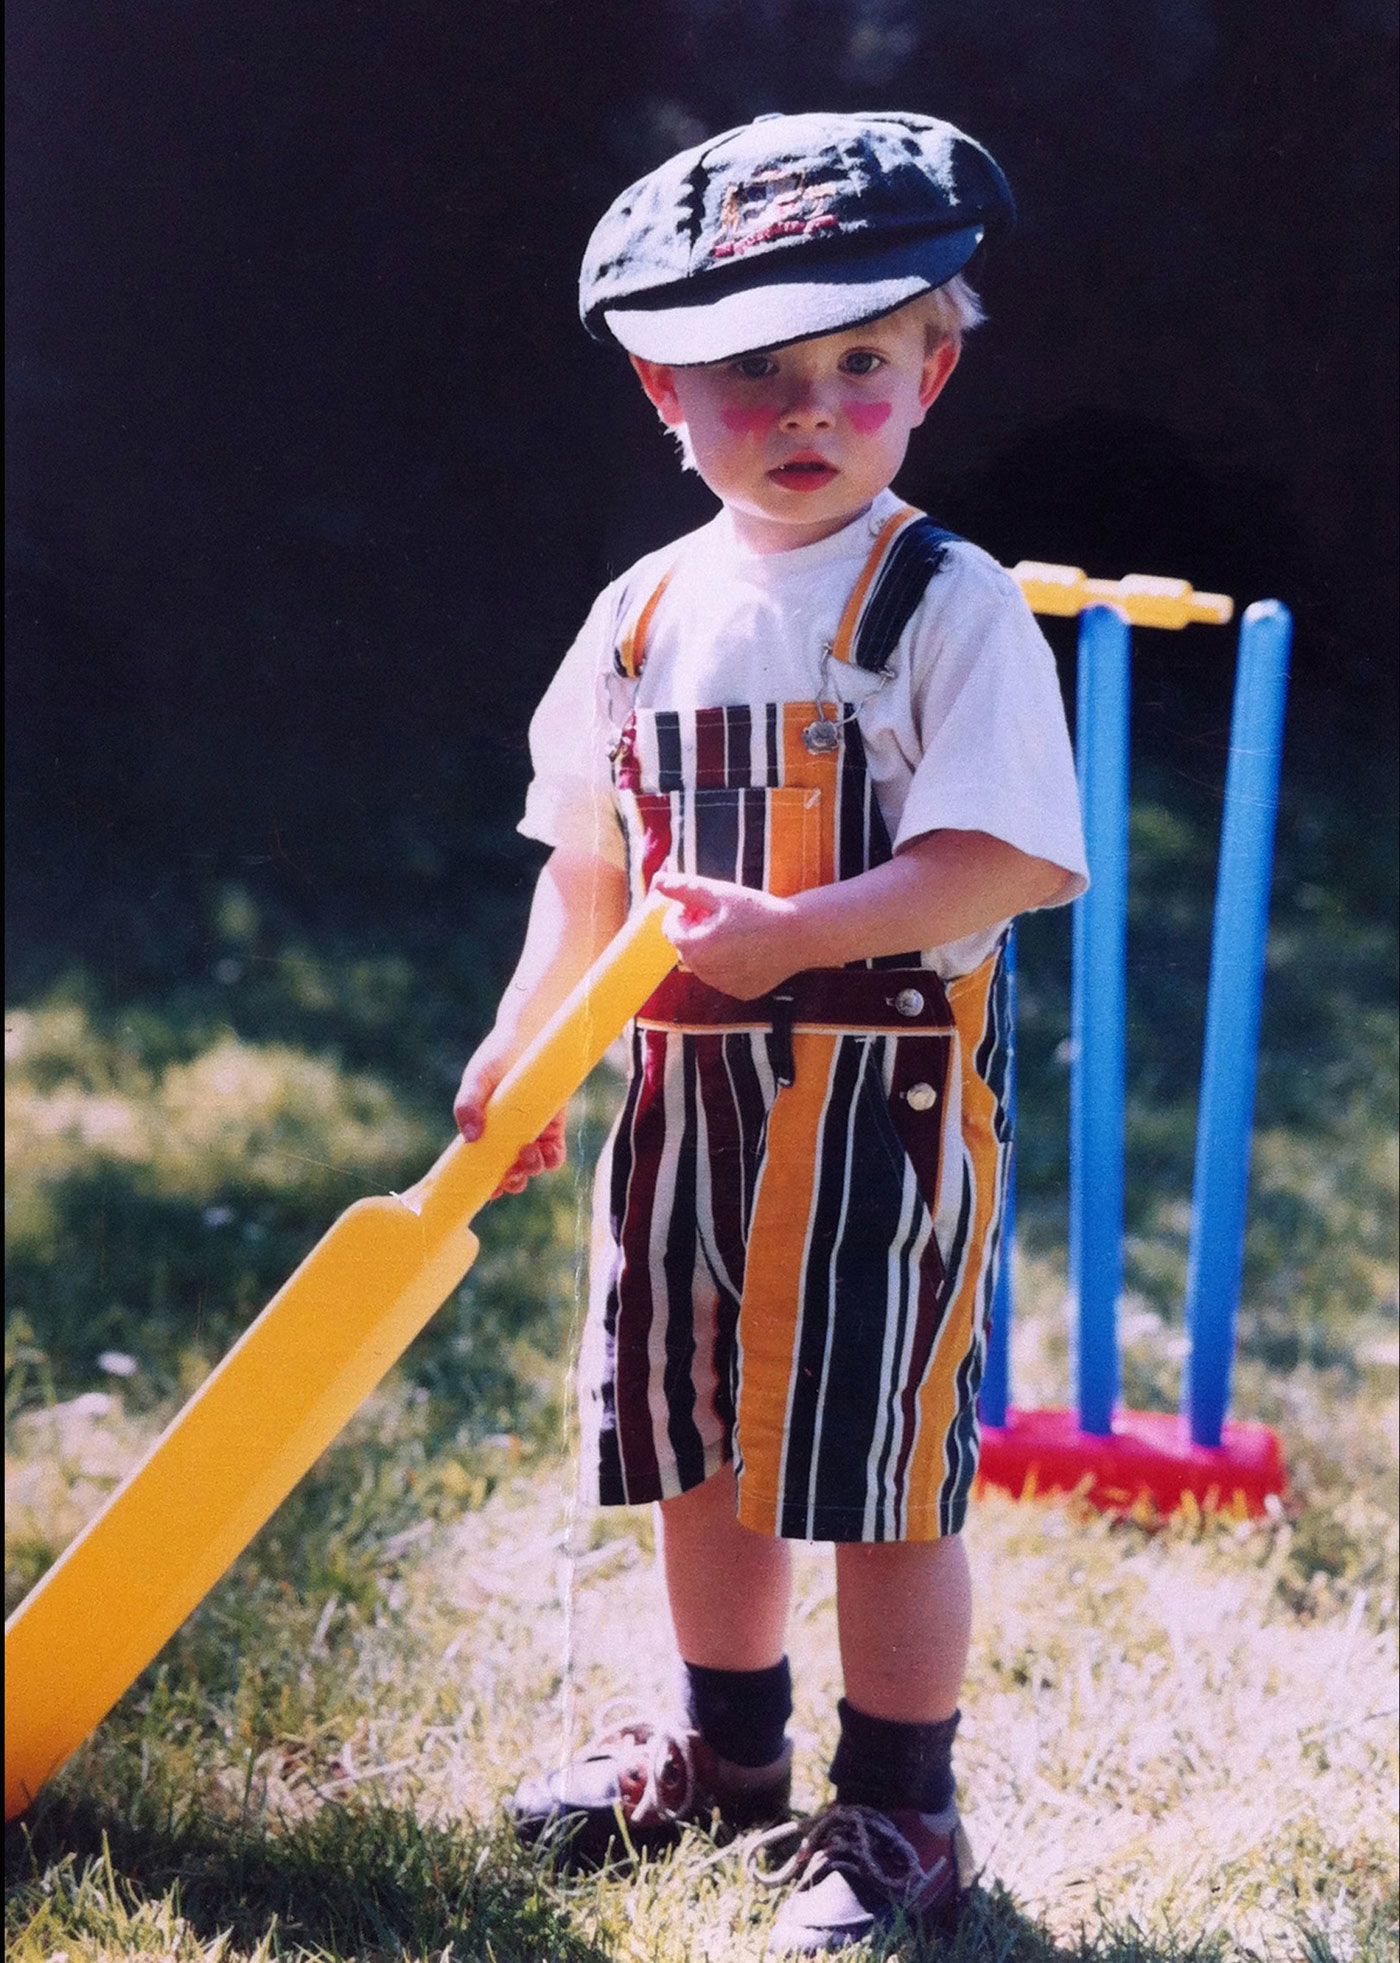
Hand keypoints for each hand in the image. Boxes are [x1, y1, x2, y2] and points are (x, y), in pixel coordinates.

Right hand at [453, 1043, 566, 1198]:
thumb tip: (472, 1137)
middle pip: (510, 1174)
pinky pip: (555, 1153)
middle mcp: (507, 1136)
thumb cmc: (498, 1055)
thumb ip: (467, 1104)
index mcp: (485, 1130)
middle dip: (511, 1182)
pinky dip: (552, 1158)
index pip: (482, 1167)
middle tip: (511, 1174)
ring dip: (531, 1169)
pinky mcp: (553, 1125)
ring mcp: (532, 1132)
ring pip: (533, 1167)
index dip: (486, 1186)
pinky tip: (547, 1149)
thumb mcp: (477, 1077)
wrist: (531, 1034)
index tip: (490, 1192)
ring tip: (529, 1153)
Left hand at [652, 871, 806, 998]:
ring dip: (711, 947)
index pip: (670, 929)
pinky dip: (729, 963)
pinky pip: (725, 976)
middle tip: (722, 913)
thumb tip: (657, 879)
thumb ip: (684, 887)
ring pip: (705, 964)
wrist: (800, 935)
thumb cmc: (759, 910)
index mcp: (694, 948)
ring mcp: (723, 986)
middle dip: (696, 929)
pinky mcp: (742, 993)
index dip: (683, 911)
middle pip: (687, 947)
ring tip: (737, 930)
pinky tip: (750, 948)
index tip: (704, 902)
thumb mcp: (720, 893)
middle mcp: (704, 973)